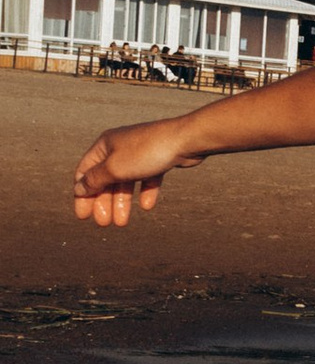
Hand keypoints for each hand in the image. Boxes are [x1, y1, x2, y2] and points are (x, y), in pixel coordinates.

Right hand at [73, 119, 204, 226]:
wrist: (186, 140)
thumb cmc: (147, 151)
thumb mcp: (115, 168)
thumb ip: (95, 180)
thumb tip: (78, 189)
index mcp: (104, 145)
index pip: (85, 172)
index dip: (82, 194)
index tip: (83, 216)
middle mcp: (120, 147)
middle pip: (106, 179)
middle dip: (104, 202)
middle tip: (104, 224)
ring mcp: (140, 153)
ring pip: (126, 181)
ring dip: (122, 202)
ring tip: (122, 222)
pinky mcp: (158, 158)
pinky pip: (147, 178)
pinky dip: (145, 192)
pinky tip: (147, 206)